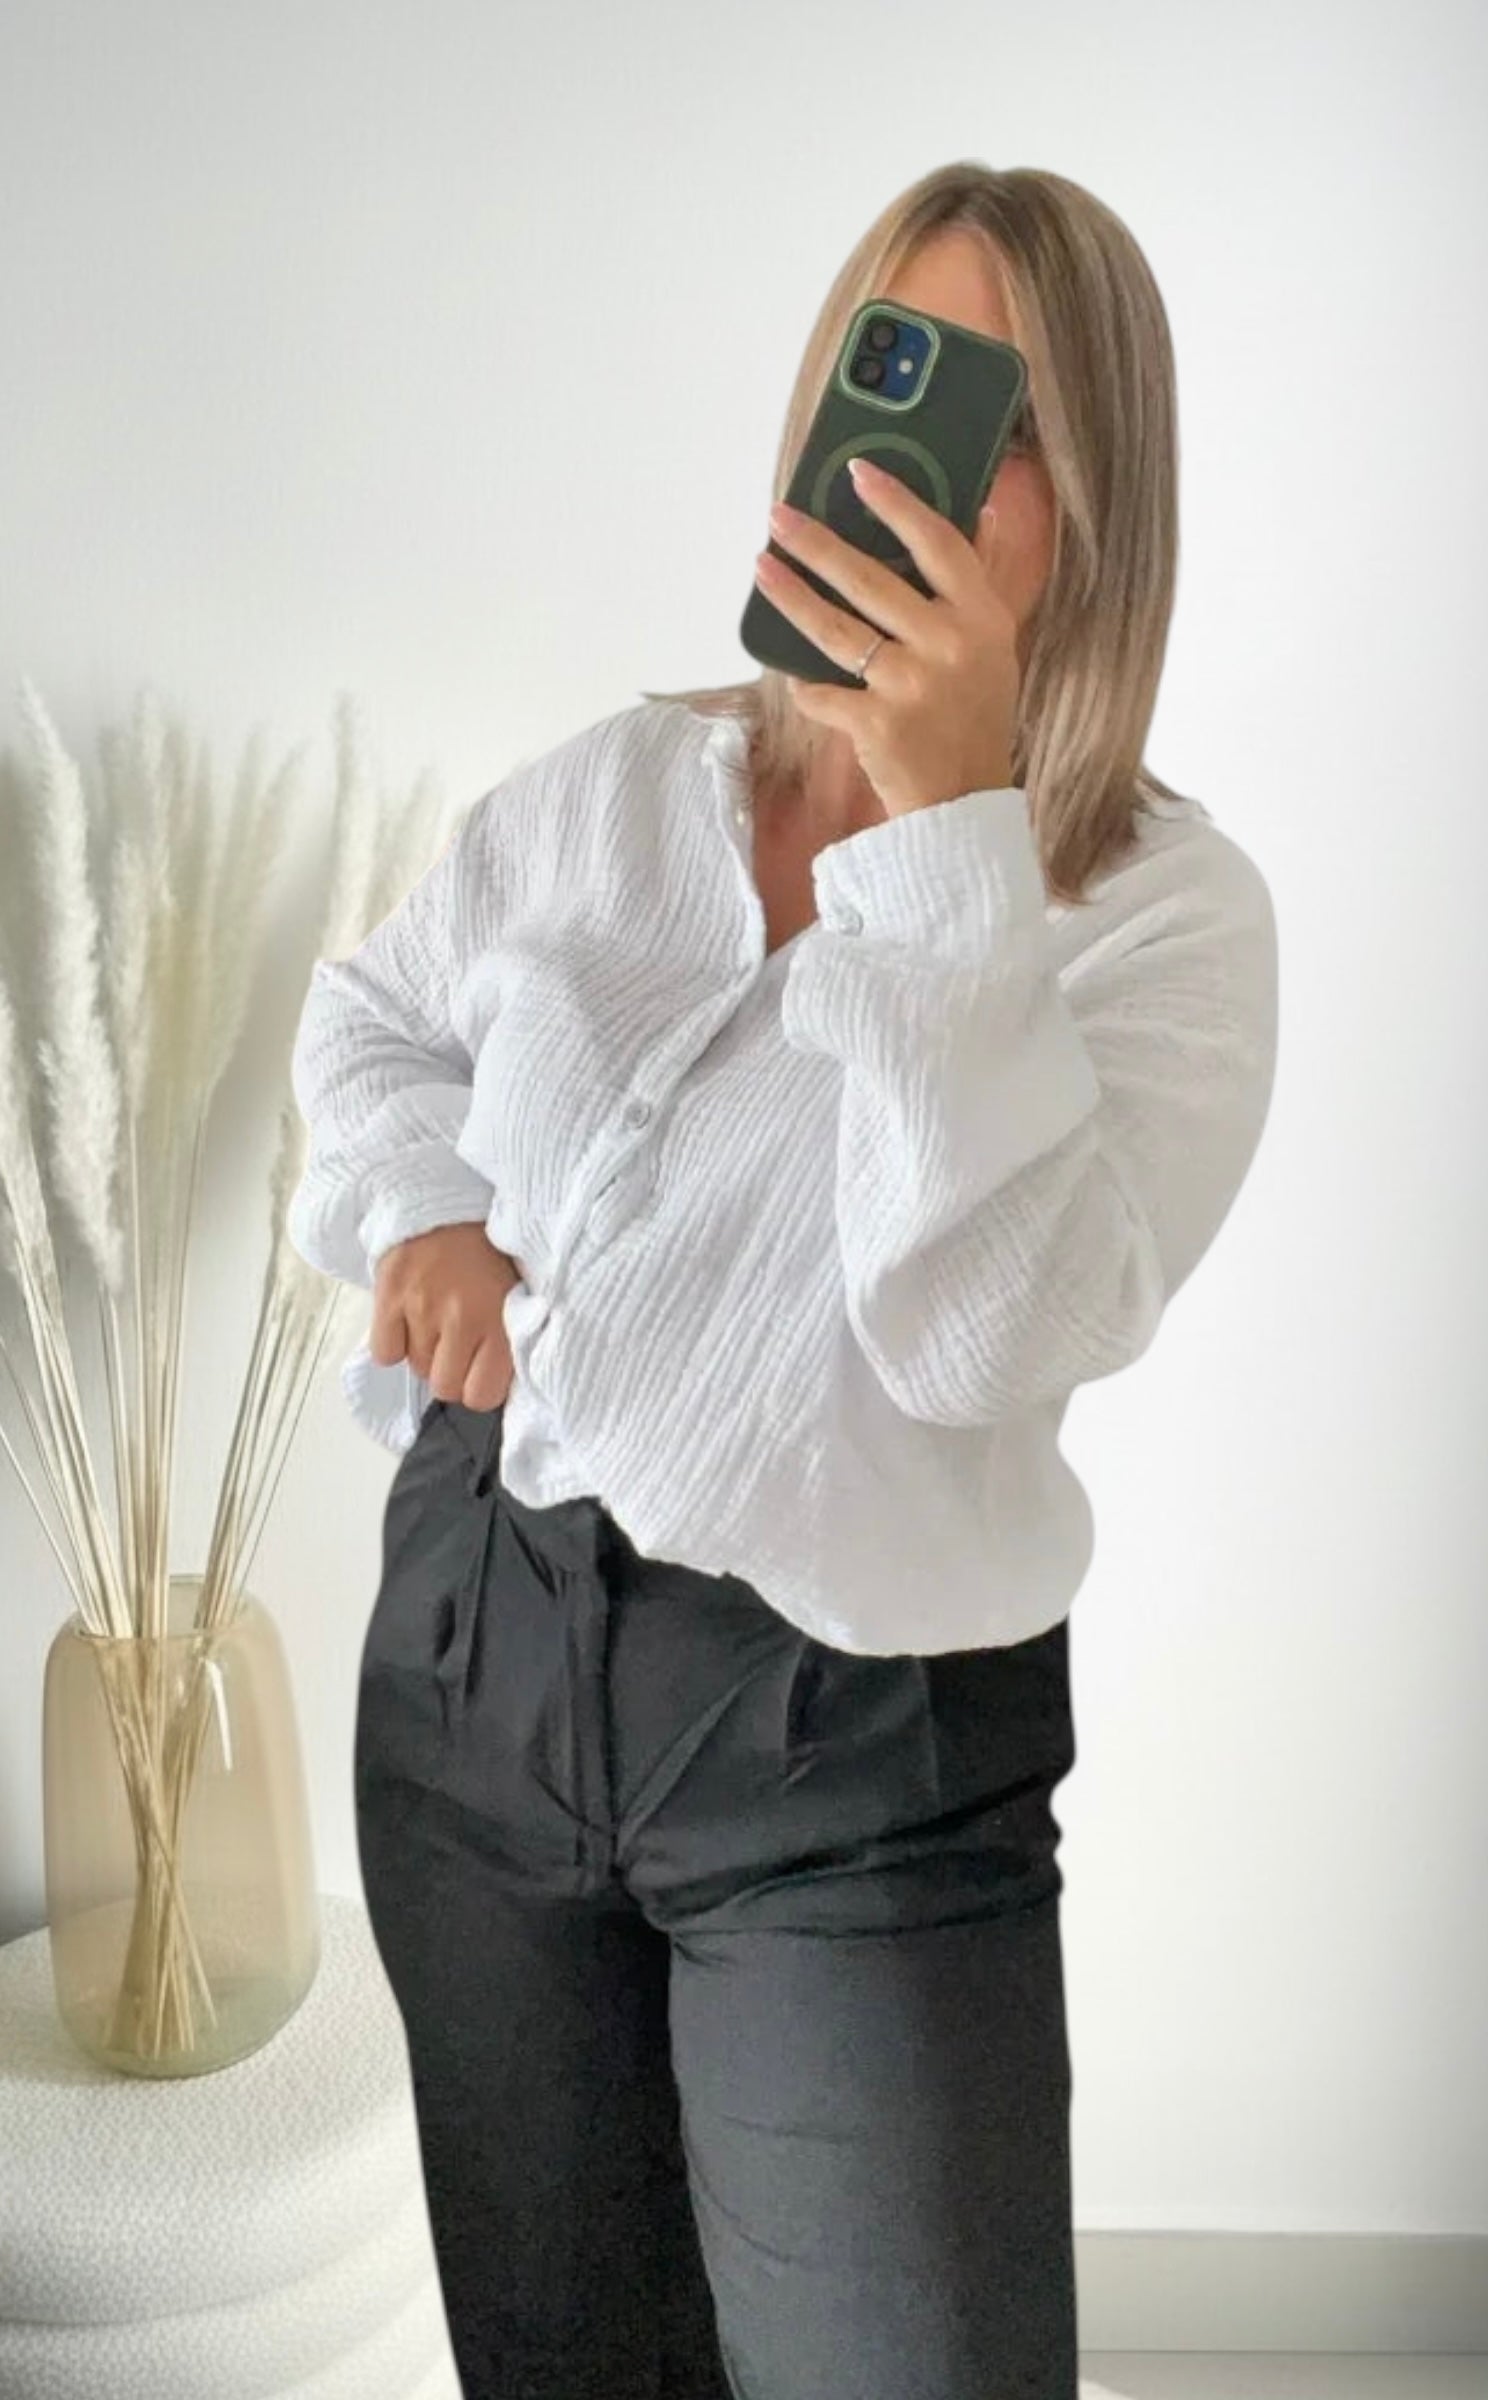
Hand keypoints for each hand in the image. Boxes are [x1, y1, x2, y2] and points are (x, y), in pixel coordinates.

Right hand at [371, 1221, 522, 1410]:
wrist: (445, 1199)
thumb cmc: (487, 1249)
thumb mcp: (516, 1292)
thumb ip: (510, 1336)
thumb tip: (498, 1383)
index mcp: (502, 1321)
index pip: (482, 1396)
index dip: (479, 1386)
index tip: (479, 1368)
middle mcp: (463, 1320)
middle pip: (445, 1387)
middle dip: (449, 1371)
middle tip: (454, 1342)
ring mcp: (423, 1309)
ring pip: (416, 1369)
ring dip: (425, 1352)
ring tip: (434, 1320)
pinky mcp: (389, 1296)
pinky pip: (385, 1353)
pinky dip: (392, 1342)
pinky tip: (406, 1318)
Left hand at [752, 454, 1020, 817]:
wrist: (964, 801)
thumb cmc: (975, 716)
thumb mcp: (994, 645)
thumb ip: (981, 581)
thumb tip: (983, 510)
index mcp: (981, 618)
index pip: (937, 544)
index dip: (897, 504)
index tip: (859, 472)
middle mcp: (948, 646)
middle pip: (869, 580)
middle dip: (816, 544)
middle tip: (779, 517)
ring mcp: (911, 686)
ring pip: (835, 630)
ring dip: (791, 596)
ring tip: (762, 568)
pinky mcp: (877, 725)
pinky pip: (823, 693)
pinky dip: (806, 685)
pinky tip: (795, 673)